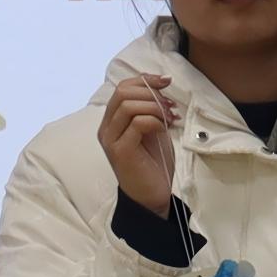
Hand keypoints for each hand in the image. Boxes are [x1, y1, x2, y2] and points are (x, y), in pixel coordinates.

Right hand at [98, 72, 180, 213]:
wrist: (152, 196)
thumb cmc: (153, 163)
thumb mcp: (153, 128)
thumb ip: (150, 109)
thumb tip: (160, 84)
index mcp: (112, 121)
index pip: (122, 87)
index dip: (145, 80)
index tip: (166, 82)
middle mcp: (106, 128)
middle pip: (122, 92)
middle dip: (151, 93)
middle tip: (169, 106)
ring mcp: (111, 139)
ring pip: (128, 105)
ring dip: (154, 107)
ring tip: (169, 118)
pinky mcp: (120, 150)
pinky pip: (137, 122)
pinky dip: (155, 121)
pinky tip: (164, 129)